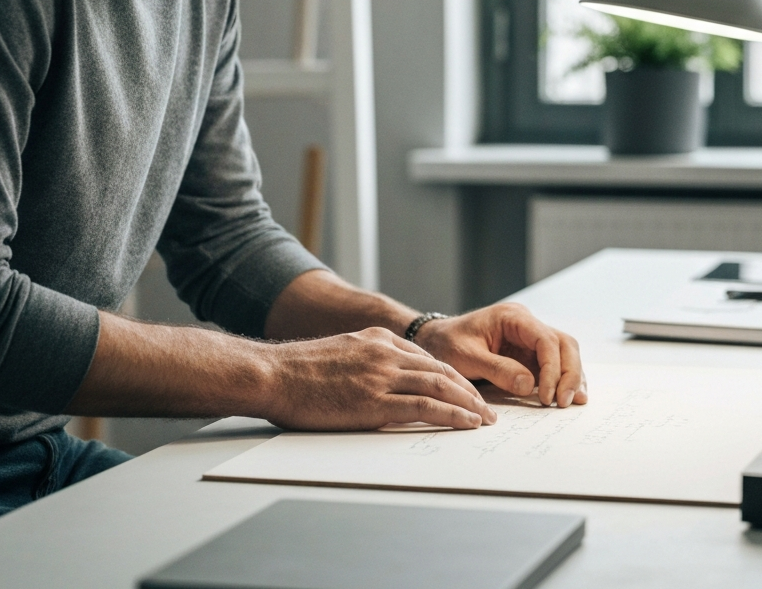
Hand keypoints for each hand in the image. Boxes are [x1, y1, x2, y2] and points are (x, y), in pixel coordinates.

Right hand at [256, 326, 497, 430]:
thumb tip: (380, 382)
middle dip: (467, 389)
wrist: (273, 374)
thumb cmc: (298, 371)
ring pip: (440, 386)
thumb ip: (365, 361)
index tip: (465, 389)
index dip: (451, 375)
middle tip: (487, 406)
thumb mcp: (339, 352)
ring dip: (468, 403)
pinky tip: (466, 423)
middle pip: (440, 369)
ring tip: (485, 418)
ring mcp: (381, 374)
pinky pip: (425, 407)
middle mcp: (384, 352)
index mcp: (376, 339)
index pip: (426, 357)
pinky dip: (452, 415)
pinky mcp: (375, 401)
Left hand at [414, 303, 586, 407]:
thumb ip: (498, 369)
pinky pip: (554, 365)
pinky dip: (562, 380)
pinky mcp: (529, 354)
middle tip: (564, 402)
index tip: (547, 395)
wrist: (436, 340)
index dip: (552, 368)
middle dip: (569, 373)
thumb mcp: (466, 357)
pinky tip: (568, 397)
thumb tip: (530, 385)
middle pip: (563, 344)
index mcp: (512, 317)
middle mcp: (526, 324)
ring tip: (572, 402)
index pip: (545, 339)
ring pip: (564, 353)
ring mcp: (529, 339)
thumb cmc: (448, 343)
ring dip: (571, 377)